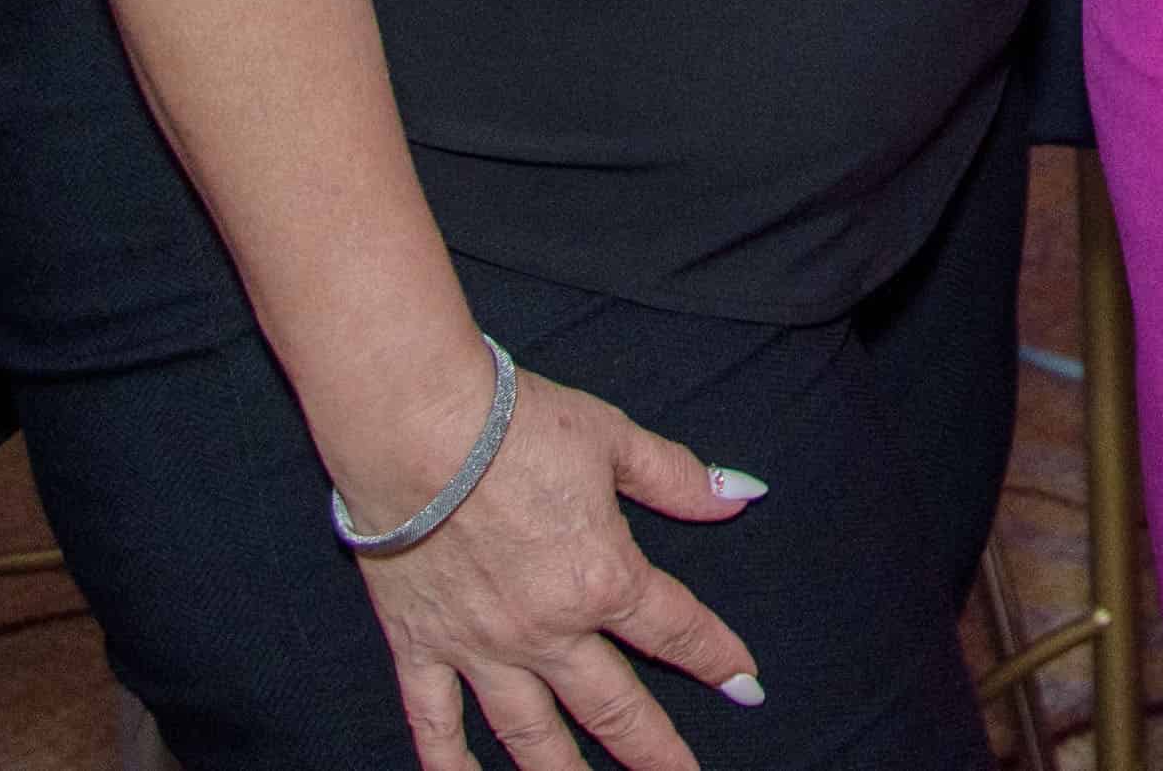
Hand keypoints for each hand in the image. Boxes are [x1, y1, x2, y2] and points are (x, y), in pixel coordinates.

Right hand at [346, 360, 768, 770]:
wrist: (414, 429)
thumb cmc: (515, 427)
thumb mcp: (612, 440)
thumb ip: (678, 479)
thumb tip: (742, 494)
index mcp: (602, 578)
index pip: (676, 630)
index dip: (718, 658)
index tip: (748, 686)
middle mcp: (547, 630)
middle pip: (613, 706)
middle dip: (654, 750)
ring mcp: (481, 648)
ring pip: (532, 733)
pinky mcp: (421, 647)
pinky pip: (436, 722)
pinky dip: (450, 765)